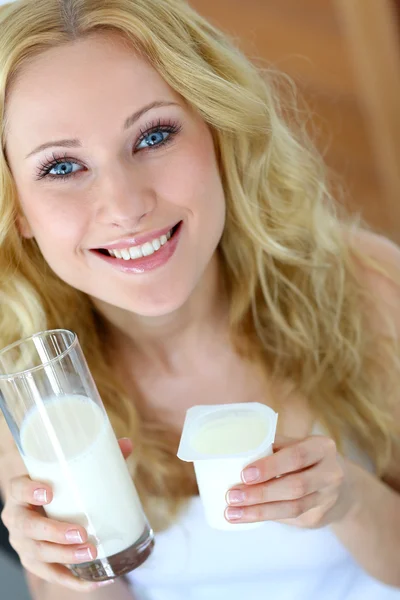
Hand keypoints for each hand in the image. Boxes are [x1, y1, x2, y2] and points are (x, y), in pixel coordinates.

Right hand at [1, 438, 132, 592]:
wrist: (42, 504)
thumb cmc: (58, 484)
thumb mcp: (69, 470)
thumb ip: (98, 456)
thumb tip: (128, 443)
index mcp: (21, 490)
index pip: (17, 489)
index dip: (29, 491)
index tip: (49, 492)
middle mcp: (17, 517)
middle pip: (28, 527)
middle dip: (54, 532)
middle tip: (80, 532)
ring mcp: (24, 543)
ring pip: (38, 554)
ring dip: (65, 557)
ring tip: (91, 553)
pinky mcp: (35, 562)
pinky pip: (51, 575)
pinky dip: (73, 581)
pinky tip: (94, 581)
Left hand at [225, 435, 354, 527]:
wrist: (343, 487)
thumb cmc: (308, 460)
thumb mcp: (298, 445)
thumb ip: (275, 447)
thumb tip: (238, 451)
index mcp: (322, 448)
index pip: (296, 456)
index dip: (270, 466)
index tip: (244, 474)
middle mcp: (330, 473)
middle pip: (295, 486)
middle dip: (260, 493)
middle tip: (232, 496)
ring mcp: (327, 498)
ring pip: (292, 508)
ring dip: (259, 511)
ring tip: (232, 512)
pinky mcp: (319, 517)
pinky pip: (290, 518)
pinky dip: (267, 517)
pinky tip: (247, 516)